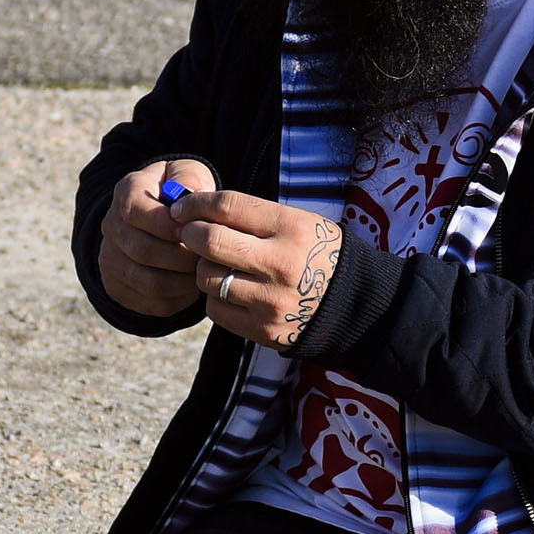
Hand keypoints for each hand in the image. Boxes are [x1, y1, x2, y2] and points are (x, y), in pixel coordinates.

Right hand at [97, 156, 220, 321]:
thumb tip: (190, 196)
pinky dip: (178, 299)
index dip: (169, 225)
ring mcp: (111, 260)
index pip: (136, 212)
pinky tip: (192, 285)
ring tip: (203, 271)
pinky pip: (151, 303)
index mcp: (126, 193)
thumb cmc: (181, 196)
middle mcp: (111, 227)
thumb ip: (190, 178)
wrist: (159, 222)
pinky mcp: (118, 288)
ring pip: (149, 282)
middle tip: (208, 257)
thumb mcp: (188, 174)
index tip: (196, 230)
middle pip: (144, 251)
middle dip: (183, 256)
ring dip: (183, 281)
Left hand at [172, 185, 343, 351]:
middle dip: (190, 234)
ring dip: (203, 268)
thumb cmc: (315, 253)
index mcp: (291, 228)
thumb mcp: (296, 222)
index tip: (182, 208)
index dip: (196, 204)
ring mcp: (271, 300)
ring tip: (218, 264)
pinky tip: (231, 291)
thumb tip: (194, 210)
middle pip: (210, 242)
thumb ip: (250, 216)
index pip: (228, 206)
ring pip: (207, 277)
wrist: (351, 304)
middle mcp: (281, 264)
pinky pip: (215, 308)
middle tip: (189, 234)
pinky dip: (215, 297)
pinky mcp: (262, 329)